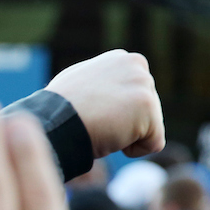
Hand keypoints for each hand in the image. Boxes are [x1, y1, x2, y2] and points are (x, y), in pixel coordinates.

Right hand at [45, 50, 164, 158]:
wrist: (55, 121)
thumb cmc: (59, 109)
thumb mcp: (80, 83)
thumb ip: (102, 82)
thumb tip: (107, 91)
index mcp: (122, 59)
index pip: (134, 96)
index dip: (114, 112)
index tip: (93, 112)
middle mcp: (137, 66)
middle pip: (145, 110)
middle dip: (123, 123)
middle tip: (96, 121)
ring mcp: (144, 84)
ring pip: (149, 126)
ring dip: (126, 135)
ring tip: (101, 126)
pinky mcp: (148, 106)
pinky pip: (154, 143)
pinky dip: (133, 150)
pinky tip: (111, 138)